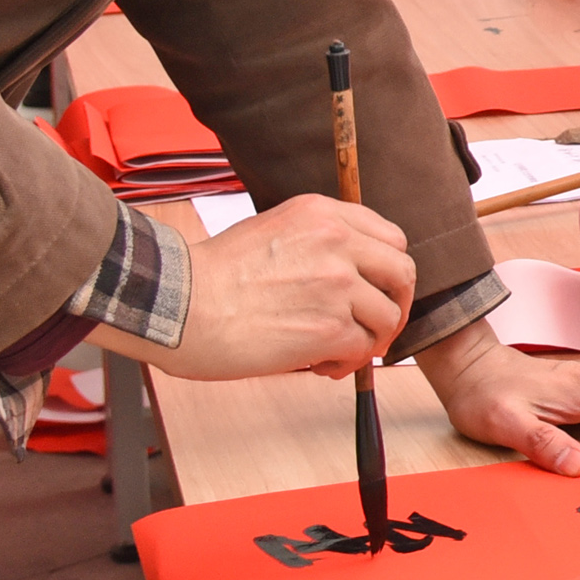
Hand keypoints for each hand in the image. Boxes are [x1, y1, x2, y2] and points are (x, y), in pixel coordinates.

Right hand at [103, 195, 413, 380]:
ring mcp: (336, 284)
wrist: (177, 305)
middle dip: (395, 306)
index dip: (388, 272)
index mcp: (322, 213)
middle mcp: (337, 242)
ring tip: (332, 352)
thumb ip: (318, 242)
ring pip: (387, 317)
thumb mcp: (273, 230)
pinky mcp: (329, 327)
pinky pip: (362, 350)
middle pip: (403, 274)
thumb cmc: (212, 276)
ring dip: (367, 341)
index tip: (376, 293)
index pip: (391, 238)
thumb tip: (353, 276)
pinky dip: (347, 364)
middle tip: (374, 329)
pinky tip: (319, 366)